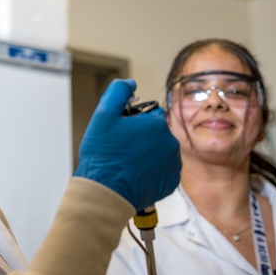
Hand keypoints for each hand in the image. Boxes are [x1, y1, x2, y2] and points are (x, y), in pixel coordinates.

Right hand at [74, 79, 180, 210]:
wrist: (105, 191)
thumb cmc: (102, 156)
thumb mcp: (103, 115)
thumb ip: (118, 91)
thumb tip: (130, 83)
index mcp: (157, 125)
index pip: (150, 115)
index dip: (134, 122)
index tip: (122, 132)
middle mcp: (170, 143)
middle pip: (156, 133)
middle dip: (142, 138)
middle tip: (121, 148)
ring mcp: (172, 164)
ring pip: (160, 151)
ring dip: (148, 153)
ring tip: (127, 163)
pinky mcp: (170, 182)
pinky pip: (163, 169)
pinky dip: (152, 170)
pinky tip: (135, 173)